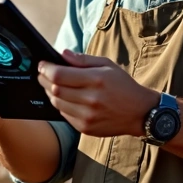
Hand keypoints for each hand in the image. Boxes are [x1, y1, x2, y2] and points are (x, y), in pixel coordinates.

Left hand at [38, 49, 156, 136]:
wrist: (140, 113)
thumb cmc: (123, 86)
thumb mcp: (107, 65)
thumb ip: (83, 60)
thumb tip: (62, 54)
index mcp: (96, 80)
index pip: (60, 75)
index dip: (46, 69)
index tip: (42, 65)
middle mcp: (91, 99)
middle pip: (55, 90)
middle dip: (44, 80)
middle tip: (42, 74)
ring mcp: (87, 116)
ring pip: (57, 103)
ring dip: (50, 93)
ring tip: (52, 85)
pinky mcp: (85, 128)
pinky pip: (64, 115)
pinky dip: (60, 105)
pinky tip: (63, 98)